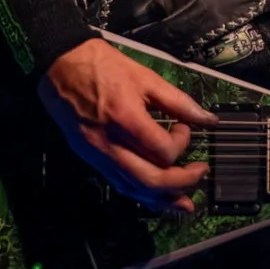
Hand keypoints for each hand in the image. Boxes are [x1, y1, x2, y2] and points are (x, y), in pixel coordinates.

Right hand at [39, 39, 215, 212]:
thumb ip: (179, 102)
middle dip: (182, 183)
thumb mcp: (146, 78)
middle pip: (151, 180)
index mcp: (126, 119)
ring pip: (134, 189)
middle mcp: (110, 144)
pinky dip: (141, 194)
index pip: (163, 150)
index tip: (185, 128)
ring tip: (186, 203)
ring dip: (163, 199)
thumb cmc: (104, 66)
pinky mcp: (90, 158)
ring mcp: (97, 154)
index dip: (182, 143)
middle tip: (200, 172)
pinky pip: (119, 184)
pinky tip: (157, 197)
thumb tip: (208, 119)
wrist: (61, 66)